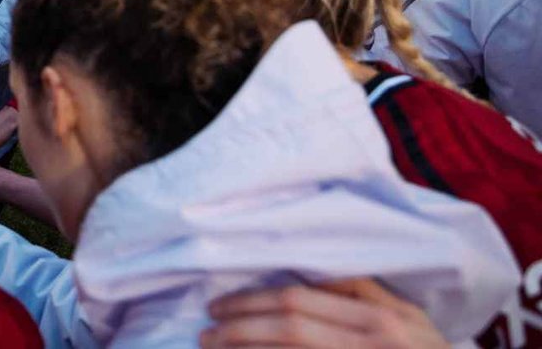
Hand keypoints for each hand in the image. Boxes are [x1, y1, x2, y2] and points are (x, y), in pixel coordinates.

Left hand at [201, 279, 447, 347]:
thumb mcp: (407, 317)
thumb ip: (361, 291)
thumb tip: (311, 272)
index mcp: (377, 320)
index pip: (298, 301)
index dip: (250, 302)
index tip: (219, 307)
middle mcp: (367, 344)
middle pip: (288, 330)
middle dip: (238, 330)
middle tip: (206, 333)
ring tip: (213, 348)